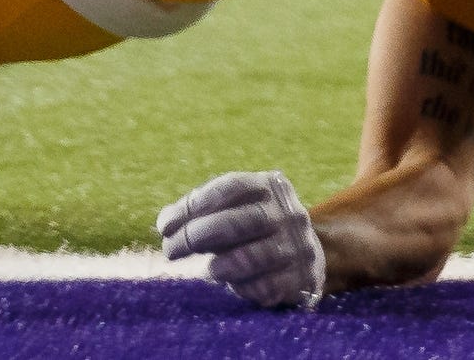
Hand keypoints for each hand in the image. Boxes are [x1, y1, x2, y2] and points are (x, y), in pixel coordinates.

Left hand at [159, 170, 325, 309]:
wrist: (308, 258)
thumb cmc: (255, 230)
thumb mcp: (237, 210)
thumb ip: (202, 211)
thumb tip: (165, 222)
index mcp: (270, 186)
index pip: (229, 187)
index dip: (193, 204)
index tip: (165, 225)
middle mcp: (287, 212)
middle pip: (237, 222)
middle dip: (196, 236)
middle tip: (170, 250)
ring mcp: (297, 246)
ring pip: (251, 257)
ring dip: (220, 265)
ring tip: (205, 270)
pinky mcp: (300, 279)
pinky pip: (265, 286)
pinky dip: (243, 287)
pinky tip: (233, 284)